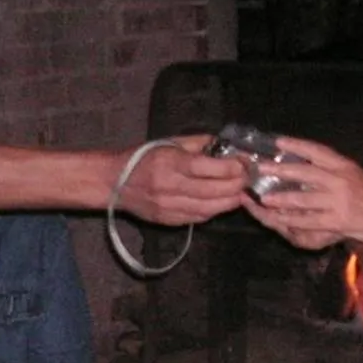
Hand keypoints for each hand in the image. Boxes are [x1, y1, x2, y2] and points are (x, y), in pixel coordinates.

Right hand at [115, 137, 245, 225]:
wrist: (113, 182)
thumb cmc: (141, 157)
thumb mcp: (169, 142)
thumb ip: (199, 143)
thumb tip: (226, 145)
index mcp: (172, 163)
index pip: (212, 168)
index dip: (235, 167)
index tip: (246, 163)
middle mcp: (172, 187)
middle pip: (217, 190)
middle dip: (238, 185)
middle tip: (248, 178)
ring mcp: (170, 207)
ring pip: (212, 208)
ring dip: (231, 200)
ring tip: (240, 191)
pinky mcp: (169, 220)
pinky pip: (200, 217)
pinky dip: (215, 210)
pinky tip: (222, 201)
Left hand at [249, 136, 362, 248]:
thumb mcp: (354, 174)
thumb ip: (333, 169)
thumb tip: (304, 163)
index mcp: (344, 165)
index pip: (317, 150)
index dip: (296, 145)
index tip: (277, 142)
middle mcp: (341, 180)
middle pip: (304, 173)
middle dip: (280, 171)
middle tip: (262, 168)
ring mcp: (339, 201)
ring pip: (302, 199)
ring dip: (280, 199)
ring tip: (263, 198)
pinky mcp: (338, 221)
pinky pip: (309, 220)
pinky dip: (292, 220)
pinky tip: (279, 219)